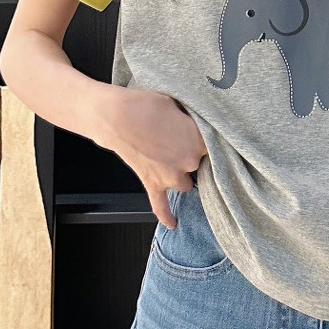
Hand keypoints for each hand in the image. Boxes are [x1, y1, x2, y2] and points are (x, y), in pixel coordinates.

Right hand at [90, 85, 207, 228]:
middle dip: (190, 154)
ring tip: (170, 159)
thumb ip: (190, 121)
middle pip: (199, 164)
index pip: (214, 145)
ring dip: (181, 175)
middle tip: (177, 139)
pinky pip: (160, 206)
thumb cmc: (144, 105)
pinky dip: (166, 216)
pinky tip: (173, 223)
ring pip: (185, 184)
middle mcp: (188, 162)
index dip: (204, 138)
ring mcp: (169, 176)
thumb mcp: (177, 105)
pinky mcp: (151, 183)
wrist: (115, 116)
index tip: (199, 134)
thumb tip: (195, 125)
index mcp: (198, 141)